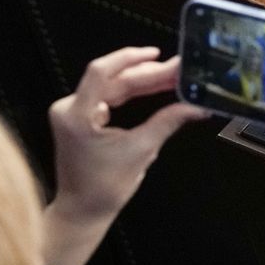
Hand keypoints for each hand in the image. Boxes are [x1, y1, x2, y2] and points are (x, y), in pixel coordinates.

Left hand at [43, 46, 204, 264]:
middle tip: (178, 69)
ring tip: (172, 75)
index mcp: (77, 116)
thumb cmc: (104, 188)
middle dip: (147, 74)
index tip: (156, 54)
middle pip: (112, 80)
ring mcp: (73, 112)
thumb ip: (167, 122)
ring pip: (112, 87)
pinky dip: (131, 92)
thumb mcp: (141, 151)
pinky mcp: (80, 117)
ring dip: (142, 81)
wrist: (82, 210)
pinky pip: (108, 96)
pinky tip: (153, 87)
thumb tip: (195, 106)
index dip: (129, 59)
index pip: (100, 73)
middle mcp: (70, 109)